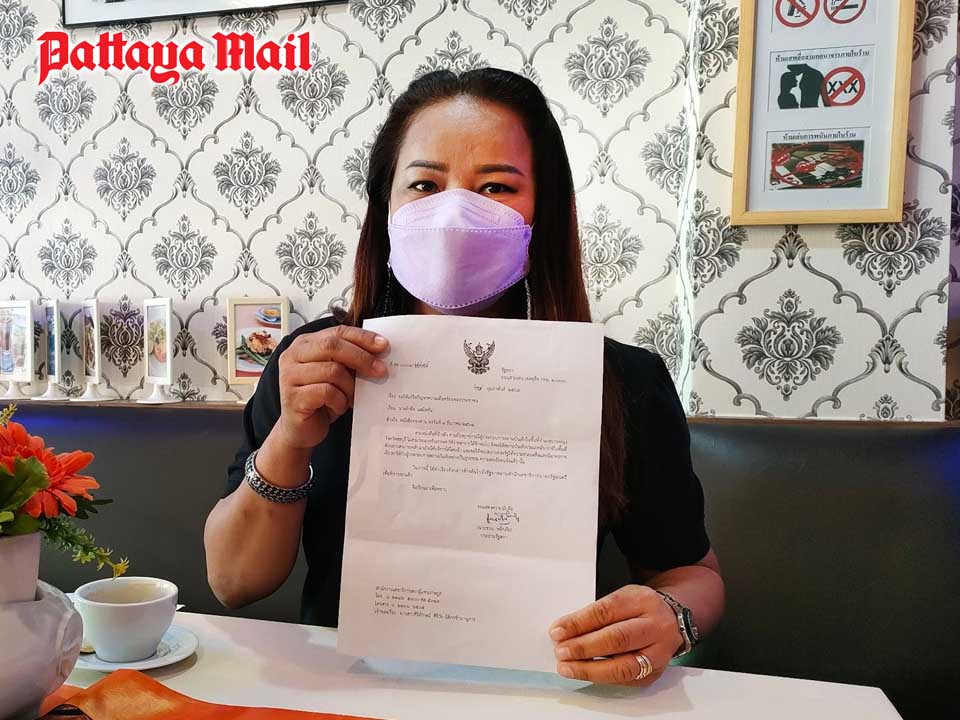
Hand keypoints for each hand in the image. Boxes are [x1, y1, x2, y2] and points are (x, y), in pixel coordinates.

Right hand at [276, 325, 388, 449]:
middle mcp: (293, 355)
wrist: (301, 430)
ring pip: (332, 370)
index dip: (362, 337)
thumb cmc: (320, 399)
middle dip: (361, 358)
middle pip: (333, 346)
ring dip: (350, 387)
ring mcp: (290, 375)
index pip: (337, 332)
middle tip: (380, 370)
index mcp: (305, 343)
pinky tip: (339, 407)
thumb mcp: (336, 374)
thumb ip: (349, 360)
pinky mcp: (293, 397)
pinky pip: (326, 392)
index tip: (384, 345)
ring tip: (352, 398)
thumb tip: (379, 351)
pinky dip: (340, 401)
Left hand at [548, 585, 682, 685]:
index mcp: (642, 601)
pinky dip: (602, 678)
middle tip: (561, 651)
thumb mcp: (620, 598)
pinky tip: (585, 673)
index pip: (606, 612)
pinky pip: (626, 680)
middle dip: (583, 647)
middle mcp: (655, 627)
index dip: (579, 623)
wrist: (670, 620)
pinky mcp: (654, 673)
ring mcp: (659, 652)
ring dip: (590, 669)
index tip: (557, 631)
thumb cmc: (638, 608)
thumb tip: (564, 631)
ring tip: (568, 667)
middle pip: (617, 639)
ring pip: (623, 666)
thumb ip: (596, 613)